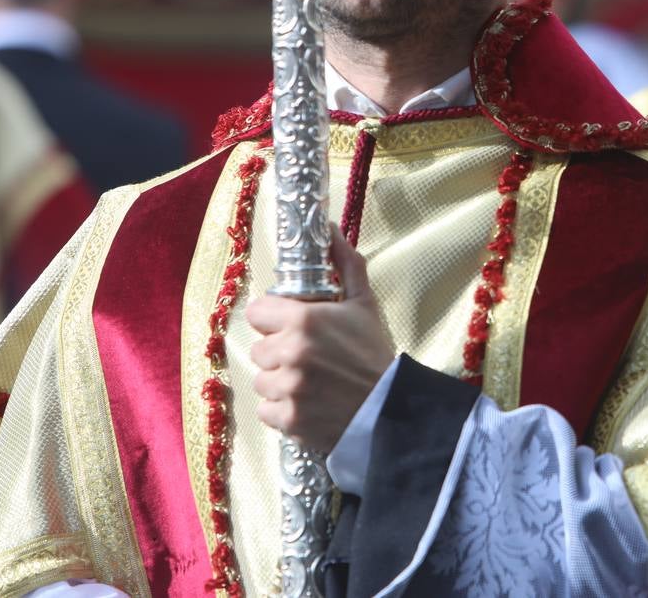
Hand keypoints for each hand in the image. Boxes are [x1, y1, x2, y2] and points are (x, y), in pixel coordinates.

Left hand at [247, 229, 394, 452]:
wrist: (391, 408)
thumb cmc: (375, 353)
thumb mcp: (363, 303)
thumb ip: (344, 264)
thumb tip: (330, 229)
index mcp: (303, 319)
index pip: (256, 312)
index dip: (274, 320)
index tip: (293, 329)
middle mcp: (290, 351)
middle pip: (259, 348)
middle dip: (279, 353)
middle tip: (309, 359)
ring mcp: (287, 388)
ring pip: (261, 381)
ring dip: (281, 383)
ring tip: (311, 384)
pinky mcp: (287, 419)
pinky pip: (266, 411)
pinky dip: (283, 411)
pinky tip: (308, 405)